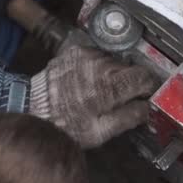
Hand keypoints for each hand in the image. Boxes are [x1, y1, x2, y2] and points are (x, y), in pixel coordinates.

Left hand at [29, 47, 157, 147]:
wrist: (34, 110)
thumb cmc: (68, 125)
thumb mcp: (102, 131)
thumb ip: (130, 117)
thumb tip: (148, 107)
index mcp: (109, 86)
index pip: (144, 77)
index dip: (147, 89)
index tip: (144, 97)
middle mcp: (100, 65)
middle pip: (129, 68)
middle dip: (129, 83)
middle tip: (118, 99)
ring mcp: (87, 55)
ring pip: (114, 61)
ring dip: (113, 74)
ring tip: (100, 91)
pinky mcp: (76, 51)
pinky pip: (98, 56)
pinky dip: (98, 67)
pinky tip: (89, 81)